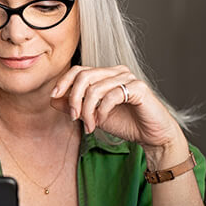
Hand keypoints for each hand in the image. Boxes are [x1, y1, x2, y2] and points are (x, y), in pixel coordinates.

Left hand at [50, 65, 183, 152]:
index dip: (63, 82)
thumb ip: (75, 106)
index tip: (54, 97)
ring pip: (96, 88)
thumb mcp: (94, 116)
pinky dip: (102, 111)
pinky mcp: (139, 88)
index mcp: (106, 75)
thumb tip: (53, 99)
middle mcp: (117, 72)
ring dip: (88, 110)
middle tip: (74, 118)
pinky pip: (112, 96)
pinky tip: (102, 121)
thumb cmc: (126, 123)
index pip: (79, 70)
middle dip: (74, 98)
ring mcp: (129, 78)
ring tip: (91, 126)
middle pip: (84, 76)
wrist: (151, 136)